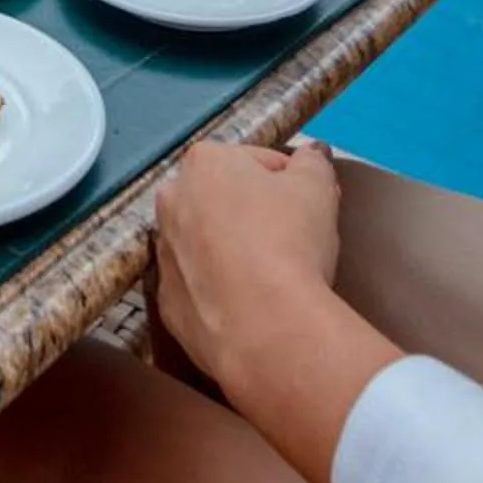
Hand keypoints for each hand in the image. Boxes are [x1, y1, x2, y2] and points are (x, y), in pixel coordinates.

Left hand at [154, 141, 342, 392]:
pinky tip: (248, 305)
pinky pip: (199, 288)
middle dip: (254, 213)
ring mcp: (164, 254)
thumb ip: (313, 163)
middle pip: (223, 200)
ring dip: (232, 251)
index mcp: (204, 163)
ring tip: (271, 276)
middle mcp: (171, 201)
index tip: (309, 208)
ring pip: (205, 243)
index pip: (257, 162)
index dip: (290, 183)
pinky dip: (220, 292)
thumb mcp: (319, 188)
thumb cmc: (292, 242)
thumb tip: (311, 156)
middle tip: (293, 239)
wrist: (267, 326)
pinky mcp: (167, 303)